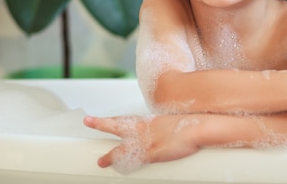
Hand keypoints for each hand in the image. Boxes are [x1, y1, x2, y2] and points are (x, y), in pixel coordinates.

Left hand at [84, 114, 200, 173]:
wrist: (198, 126)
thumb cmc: (193, 123)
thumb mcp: (176, 122)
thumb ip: (167, 126)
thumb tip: (170, 129)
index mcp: (151, 120)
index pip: (128, 119)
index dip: (115, 119)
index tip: (106, 119)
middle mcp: (146, 129)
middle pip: (119, 126)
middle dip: (102, 124)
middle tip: (87, 121)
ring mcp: (147, 141)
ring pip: (123, 147)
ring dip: (111, 154)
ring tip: (100, 161)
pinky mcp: (152, 153)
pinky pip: (134, 160)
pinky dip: (125, 164)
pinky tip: (117, 167)